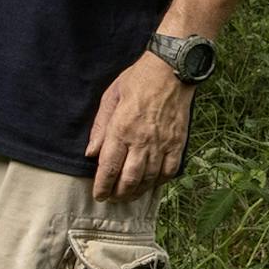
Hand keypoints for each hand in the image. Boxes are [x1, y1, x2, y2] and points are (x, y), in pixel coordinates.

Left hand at [85, 51, 192, 200]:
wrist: (171, 69)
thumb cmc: (137, 80)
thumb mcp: (110, 97)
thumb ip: (100, 128)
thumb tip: (90, 154)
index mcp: (121, 129)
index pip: (109, 168)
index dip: (102, 186)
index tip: (98, 195)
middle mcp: (142, 141)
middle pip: (129, 180)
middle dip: (118, 194)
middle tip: (112, 199)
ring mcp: (162, 143)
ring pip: (149, 179)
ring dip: (137, 191)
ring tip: (128, 195)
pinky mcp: (178, 143)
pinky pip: (169, 171)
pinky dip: (159, 182)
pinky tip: (151, 184)